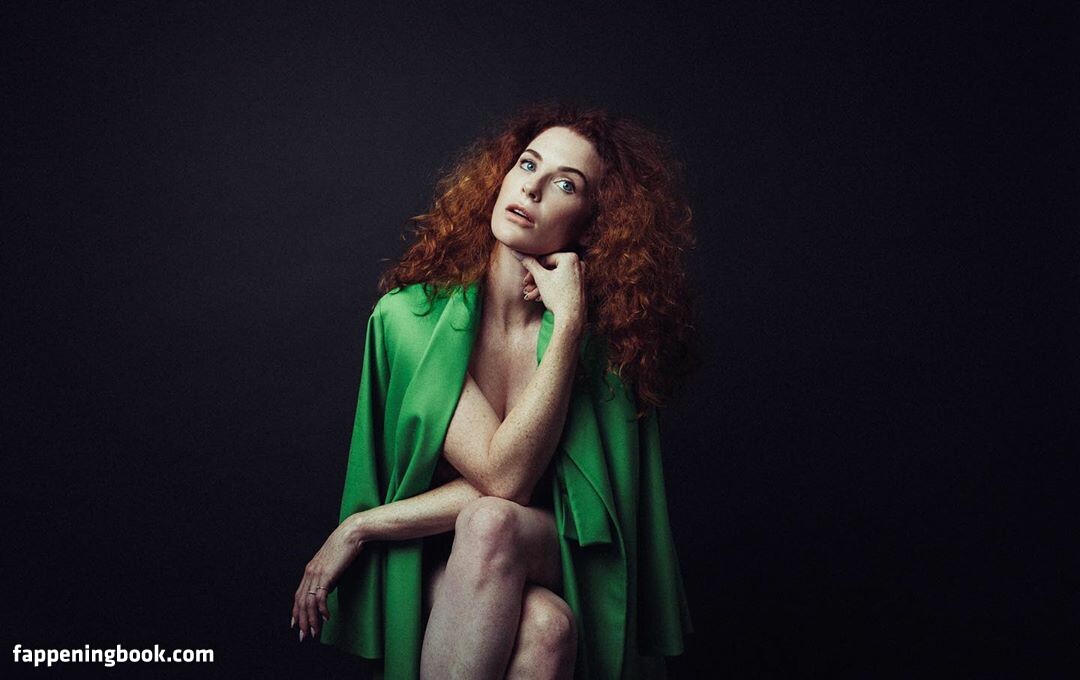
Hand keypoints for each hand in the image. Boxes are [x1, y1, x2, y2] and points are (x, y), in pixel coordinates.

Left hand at [291, 516, 364, 641]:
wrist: (351, 534)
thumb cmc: (345, 546)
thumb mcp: (333, 564)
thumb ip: (328, 576)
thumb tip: (328, 589)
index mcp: (310, 570)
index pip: (298, 595)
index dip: (296, 611)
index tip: (295, 624)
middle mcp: (310, 573)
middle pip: (301, 602)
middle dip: (302, 621)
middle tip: (304, 635)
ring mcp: (317, 574)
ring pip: (309, 603)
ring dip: (312, 620)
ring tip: (315, 631)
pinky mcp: (326, 575)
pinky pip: (320, 598)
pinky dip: (322, 610)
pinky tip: (327, 617)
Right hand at [519, 252, 585, 328]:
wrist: (571, 318)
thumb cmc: (558, 297)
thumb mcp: (540, 278)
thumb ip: (528, 263)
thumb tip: (515, 250)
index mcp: (571, 257)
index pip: (546, 259)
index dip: (533, 270)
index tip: (525, 280)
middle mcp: (579, 263)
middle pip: (551, 269)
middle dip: (536, 280)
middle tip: (526, 288)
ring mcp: (581, 275)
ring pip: (555, 277)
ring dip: (541, 286)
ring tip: (531, 296)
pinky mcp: (580, 286)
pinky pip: (562, 283)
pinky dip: (551, 289)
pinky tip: (541, 298)